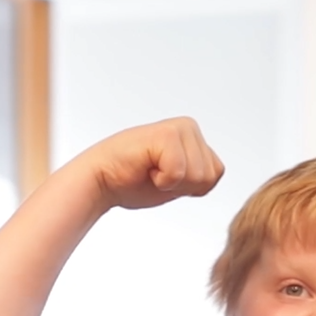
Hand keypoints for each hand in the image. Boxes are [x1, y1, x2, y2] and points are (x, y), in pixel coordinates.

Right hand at [76, 117, 224, 211]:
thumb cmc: (132, 182)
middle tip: (155, 175)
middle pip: (208, 176)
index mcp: (194, 136)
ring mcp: (179, 128)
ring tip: (150, 170)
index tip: (164, 178)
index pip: (215, 174)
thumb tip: (216, 174)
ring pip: (197, 176)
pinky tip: (145, 168)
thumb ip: (199, 174)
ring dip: (170, 183)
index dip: (190, 188)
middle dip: (181, 187)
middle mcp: (189, 126)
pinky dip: (161, 181)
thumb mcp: (177, 180)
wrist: (100, 181)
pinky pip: (179, 174)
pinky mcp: (166, 135)